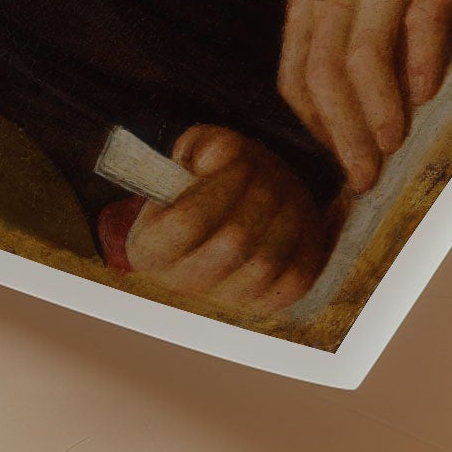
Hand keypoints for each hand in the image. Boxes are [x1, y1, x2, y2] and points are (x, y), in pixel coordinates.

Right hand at [122, 126, 330, 316]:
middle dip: (257, 197)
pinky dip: (301, 243)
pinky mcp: (264, 304)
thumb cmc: (215, 173)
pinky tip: (295, 213)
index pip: (187, 223)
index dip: (220, 187)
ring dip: (282, 215)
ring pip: (265, 263)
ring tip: (281, 187)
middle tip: (265, 170)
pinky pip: (293, 279)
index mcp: (150, 246)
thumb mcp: (197, 149)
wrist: (237, 205)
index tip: (240, 161)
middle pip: (231, 244)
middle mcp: (182, 281)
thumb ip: (201, 147)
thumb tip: (217, 163)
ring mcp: (224, 298)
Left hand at [278, 0, 451, 191]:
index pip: (297, 78)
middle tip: (367, 178)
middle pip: (324, 70)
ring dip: (376, 108)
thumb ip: (356, 62)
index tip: (349, 165)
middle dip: (342, 133)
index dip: (319, 129)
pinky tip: (431, 98)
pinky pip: (423, 18)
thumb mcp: (374, 12)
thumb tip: (353, 153)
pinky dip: (423, 62)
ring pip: (364, 51)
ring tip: (395, 147)